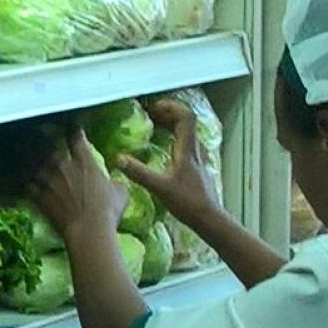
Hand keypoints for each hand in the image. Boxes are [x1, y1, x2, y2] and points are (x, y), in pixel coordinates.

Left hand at [30, 128, 126, 244]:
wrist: (88, 230)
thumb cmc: (108, 210)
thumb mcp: (120, 192)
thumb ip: (113, 182)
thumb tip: (113, 182)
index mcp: (84, 160)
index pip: (76, 136)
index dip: (74, 129)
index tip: (72, 127)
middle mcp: (63, 164)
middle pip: (48, 144)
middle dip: (45, 137)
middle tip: (42, 134)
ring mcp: (48, 179)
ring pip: (32, 161)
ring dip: (29, 155)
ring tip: (24, 150)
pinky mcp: (39, 196)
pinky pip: (27, 184)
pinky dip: (24, 180)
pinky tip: (23, 178)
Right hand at [115, 99, 220, 224]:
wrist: (209, 219)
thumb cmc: (188, 202)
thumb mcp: (160, 188)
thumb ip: (139, 173)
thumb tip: (118, 159)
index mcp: (187, 150)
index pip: (185, 117)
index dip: (171, 107)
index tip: (153, 108)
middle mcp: (195, 150)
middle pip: (185, 122)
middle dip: (168, 114)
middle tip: (150, 115)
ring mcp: (198, 159)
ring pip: (187, 134)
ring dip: (171, 126)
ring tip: (154, 127)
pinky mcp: (198, 168)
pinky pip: (186, 145)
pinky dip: (174, 139)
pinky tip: (164, 149)